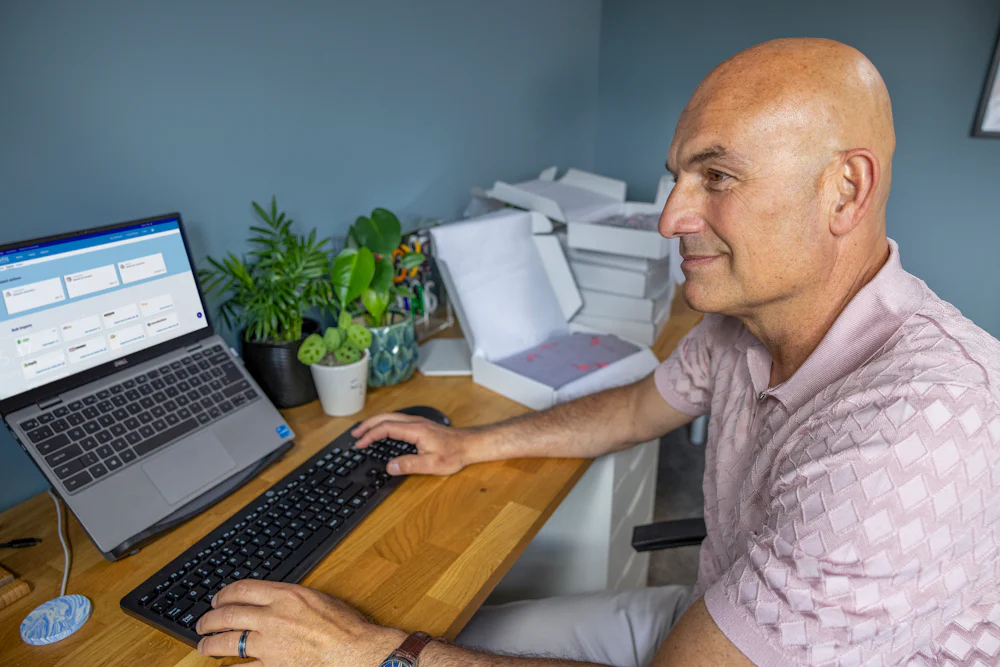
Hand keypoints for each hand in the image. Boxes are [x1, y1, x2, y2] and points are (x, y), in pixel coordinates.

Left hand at [196, 580, 404, 666]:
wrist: (355, 650)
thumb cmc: (344, 625)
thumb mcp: (316, 598)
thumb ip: (290, 598)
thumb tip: (272, 600)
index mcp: (285, 595)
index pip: (242, 589)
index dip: (224, 594)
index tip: (217, 599)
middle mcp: (272, 617)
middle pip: (228, 615)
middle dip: (209, 619)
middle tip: (203, 623)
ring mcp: (270, 644)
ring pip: (228, 642)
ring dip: (210, 644)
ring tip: (204, 646)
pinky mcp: (272, 666)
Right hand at [351, 412, 475, 475]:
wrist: (469, 445)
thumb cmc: (454, 454)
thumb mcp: (432, 464)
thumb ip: (410, 465)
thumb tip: (390, 467)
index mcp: (415, 430)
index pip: (386, 428)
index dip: (370, 435)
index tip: (360, 444)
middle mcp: (415, 422)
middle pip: (385, 417)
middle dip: (367, 425)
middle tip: (355, 435)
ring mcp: (417, 422)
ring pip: (390, 417)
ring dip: (375, 423)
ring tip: (363, 432)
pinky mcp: (419, 425)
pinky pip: (396, 420)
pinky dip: (384, 424)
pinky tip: (381, 432)